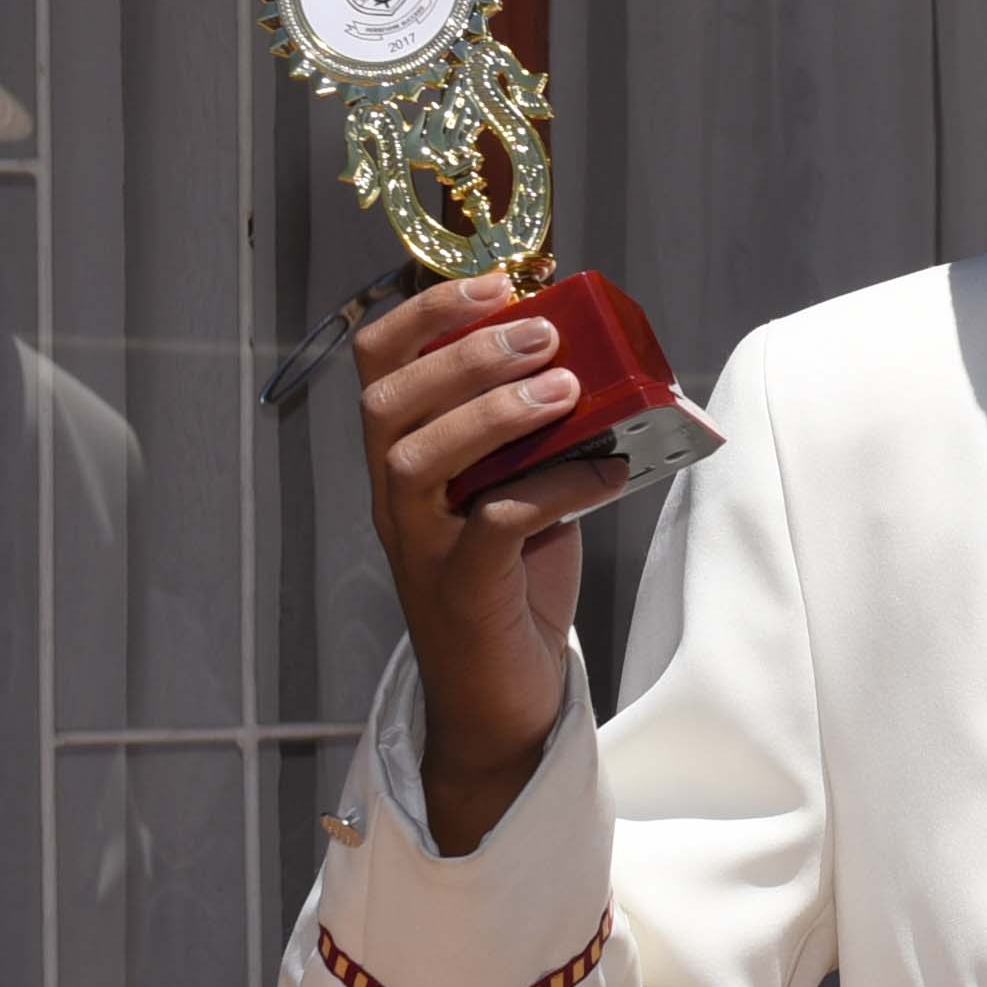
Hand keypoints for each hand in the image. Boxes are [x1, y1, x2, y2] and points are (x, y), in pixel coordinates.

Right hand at [354, 271, 632, 852]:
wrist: (500, 703)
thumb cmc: (512, 586)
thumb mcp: (522, 491)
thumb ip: (540, 435)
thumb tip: (604, 369)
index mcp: (402, 459)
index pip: (379, 365)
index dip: (423, 314)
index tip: (490, 283)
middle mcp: (395, 498)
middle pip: (389, 404)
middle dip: (464, 355)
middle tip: (543, 333)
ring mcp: (421, 546)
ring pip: (418, 459)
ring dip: (491, 411)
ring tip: (566, 387)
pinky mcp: (460, 592)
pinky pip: (495, 525)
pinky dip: (554, 487)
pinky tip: (608, 471)